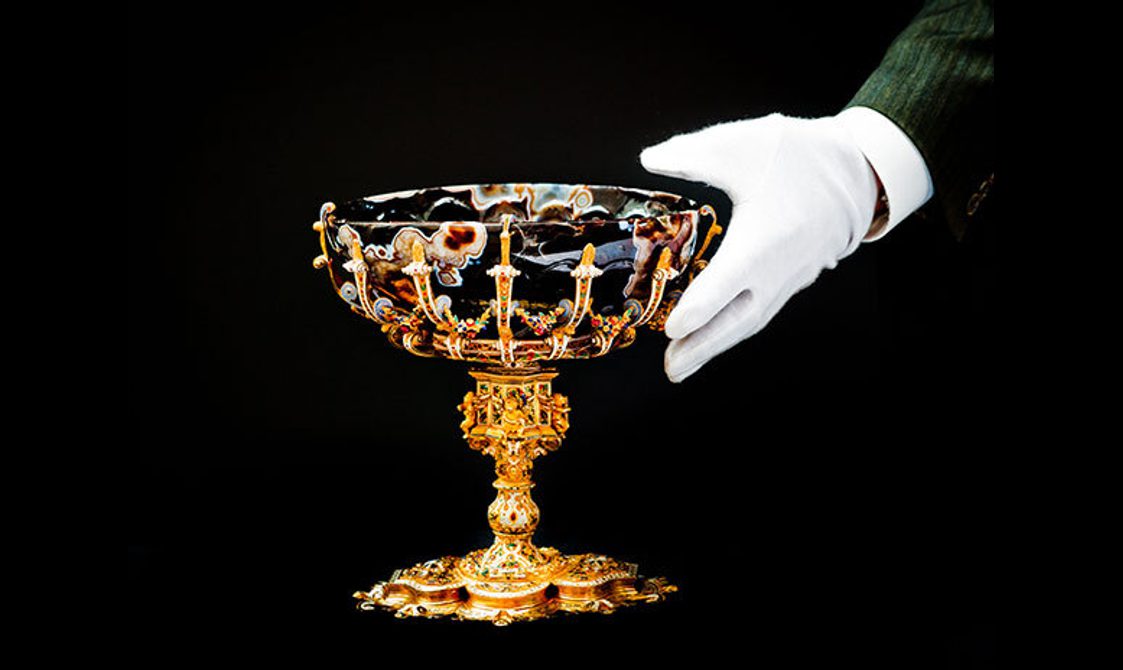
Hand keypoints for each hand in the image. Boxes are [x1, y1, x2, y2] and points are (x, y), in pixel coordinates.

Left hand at [639, 112, 879, 382]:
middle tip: (671, 369)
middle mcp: (778, 267)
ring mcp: (788, 278)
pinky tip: (711, 337)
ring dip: (715, 345)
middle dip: (703, 346)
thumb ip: (693, 153)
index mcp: (764, 237)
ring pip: (749, 320)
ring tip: (681, 365)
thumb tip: (649, 159)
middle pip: (737, 318)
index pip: (727, 282)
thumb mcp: (743, 144)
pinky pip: (760, 312)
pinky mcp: (792, 279)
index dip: (699, 308)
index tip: (671, 329)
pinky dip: (733, 330)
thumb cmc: (801, 157)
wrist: (857, 171)